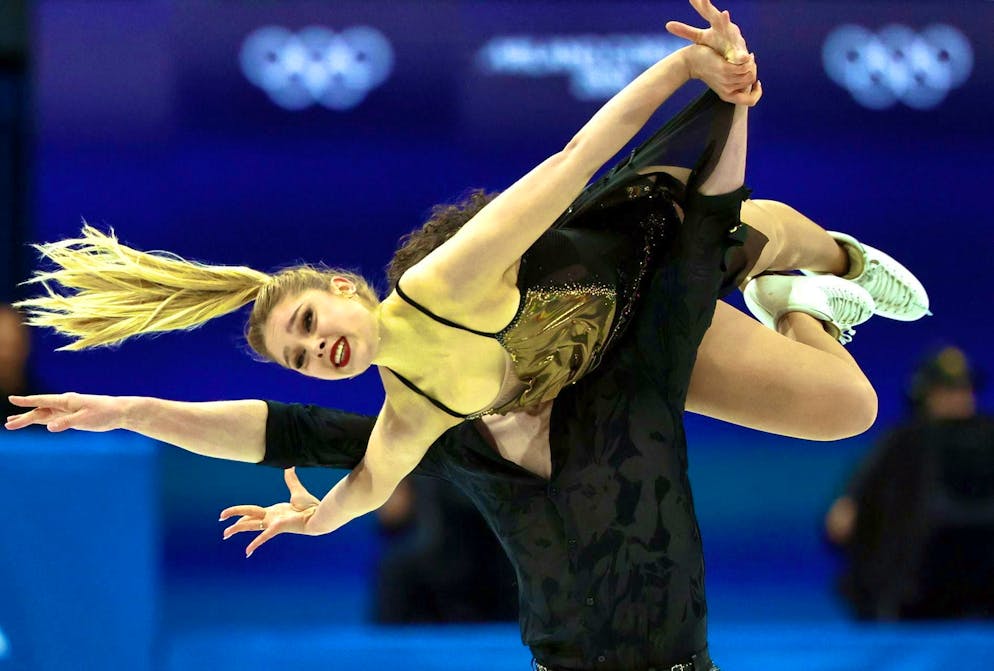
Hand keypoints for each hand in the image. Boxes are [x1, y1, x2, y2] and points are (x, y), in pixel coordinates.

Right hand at [5, 392, 125, 431]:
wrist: (119, 412)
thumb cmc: (104, 413)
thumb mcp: (85, 419)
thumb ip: (66, 422)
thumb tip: (48, 427)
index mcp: (66, 401)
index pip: (42, 401)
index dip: (27, 401)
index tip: (12, 399)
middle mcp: (64, 404)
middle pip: (39, 411)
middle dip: (23, 417)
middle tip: (8, 425)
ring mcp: (66, 410)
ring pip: (43, 415)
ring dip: (28, 418)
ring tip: (12, 423)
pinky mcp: (71, 417)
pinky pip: (52, 418)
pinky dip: (40, 420)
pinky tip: (33, 422)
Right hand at [219, 468, 323, 556]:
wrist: (319, 514)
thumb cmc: (311, 506)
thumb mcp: (297, 491)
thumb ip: (291, 479)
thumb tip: (290, 466)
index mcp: (274, 511)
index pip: (253, 511)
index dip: (240, 512)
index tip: (229, 515)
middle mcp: (271, 518)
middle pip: (248, 518)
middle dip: (234, 520)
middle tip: (222, 525)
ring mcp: (273, 523)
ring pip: (250, 526)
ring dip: (237, 529)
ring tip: (225, 534)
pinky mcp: (277, 527)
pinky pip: (263, 537)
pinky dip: (255, 544)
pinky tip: (247, 552)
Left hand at [667, 0, 749, 63]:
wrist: (735, 56)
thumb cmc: (717, 43)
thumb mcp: (700, 37)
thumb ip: (685, 31)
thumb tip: (667, 24)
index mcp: (715, 24)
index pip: (705, 12)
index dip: (699, 4)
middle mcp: (725, 27)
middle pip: (717, 17)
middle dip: (711, 9)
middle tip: (704, 0)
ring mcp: (734, 38)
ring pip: (730, 30)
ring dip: (726, 23)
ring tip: (724, 14)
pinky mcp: (740, 52)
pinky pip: (740, 54)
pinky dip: (740, 54)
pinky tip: (741, 55)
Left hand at [683, 45, 761, 105]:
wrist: (691, 62)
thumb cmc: (708, 69)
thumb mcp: (722, 81)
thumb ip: (735, 82)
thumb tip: (752, 78)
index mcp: (727, 96)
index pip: (750, 101)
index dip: (758, 92)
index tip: (756, 82)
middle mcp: (728, 90)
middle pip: (751, 81)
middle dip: (754, 70)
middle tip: (748, 62)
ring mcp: (726, 80)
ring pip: (750, 73)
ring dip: (751, 64)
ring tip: (746, 57)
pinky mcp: (725, 69)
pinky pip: (745, 66)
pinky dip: (747, 59)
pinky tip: (745, 55)